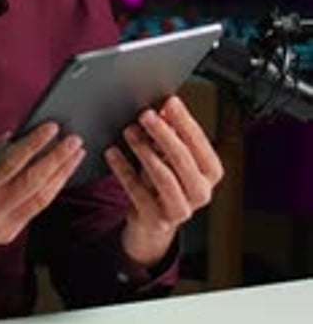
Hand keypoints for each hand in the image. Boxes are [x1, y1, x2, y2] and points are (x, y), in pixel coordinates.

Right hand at [0, 122, 84, 247]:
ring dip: (62, 175)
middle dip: (57, 159)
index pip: (10, 164)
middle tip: (75, 140)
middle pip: (33, 183)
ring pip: (40, 199)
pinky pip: (34, 210)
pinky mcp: (6, 235)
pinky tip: (61, 174)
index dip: (33, 144)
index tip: (52, 127)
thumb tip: (15, 136)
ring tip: (76, 154)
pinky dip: (50, 190)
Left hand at [104, 96, 223, 266]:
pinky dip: (124, 170)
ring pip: (163, 176)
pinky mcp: (158, 221)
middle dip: (162, 133)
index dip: (184, 121)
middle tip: (145, 114)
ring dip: (144, 150)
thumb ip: (171, 133)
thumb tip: (164, 108)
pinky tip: (113, 153)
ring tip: (129, 131)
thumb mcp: (170, 156)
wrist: (153, 221)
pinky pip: (138, 192)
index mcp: (210, 172)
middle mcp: (201, 193)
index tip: (169, 102)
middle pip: (182, 158)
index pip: (199, 142)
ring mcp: (181, 210)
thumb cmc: (165, 181)